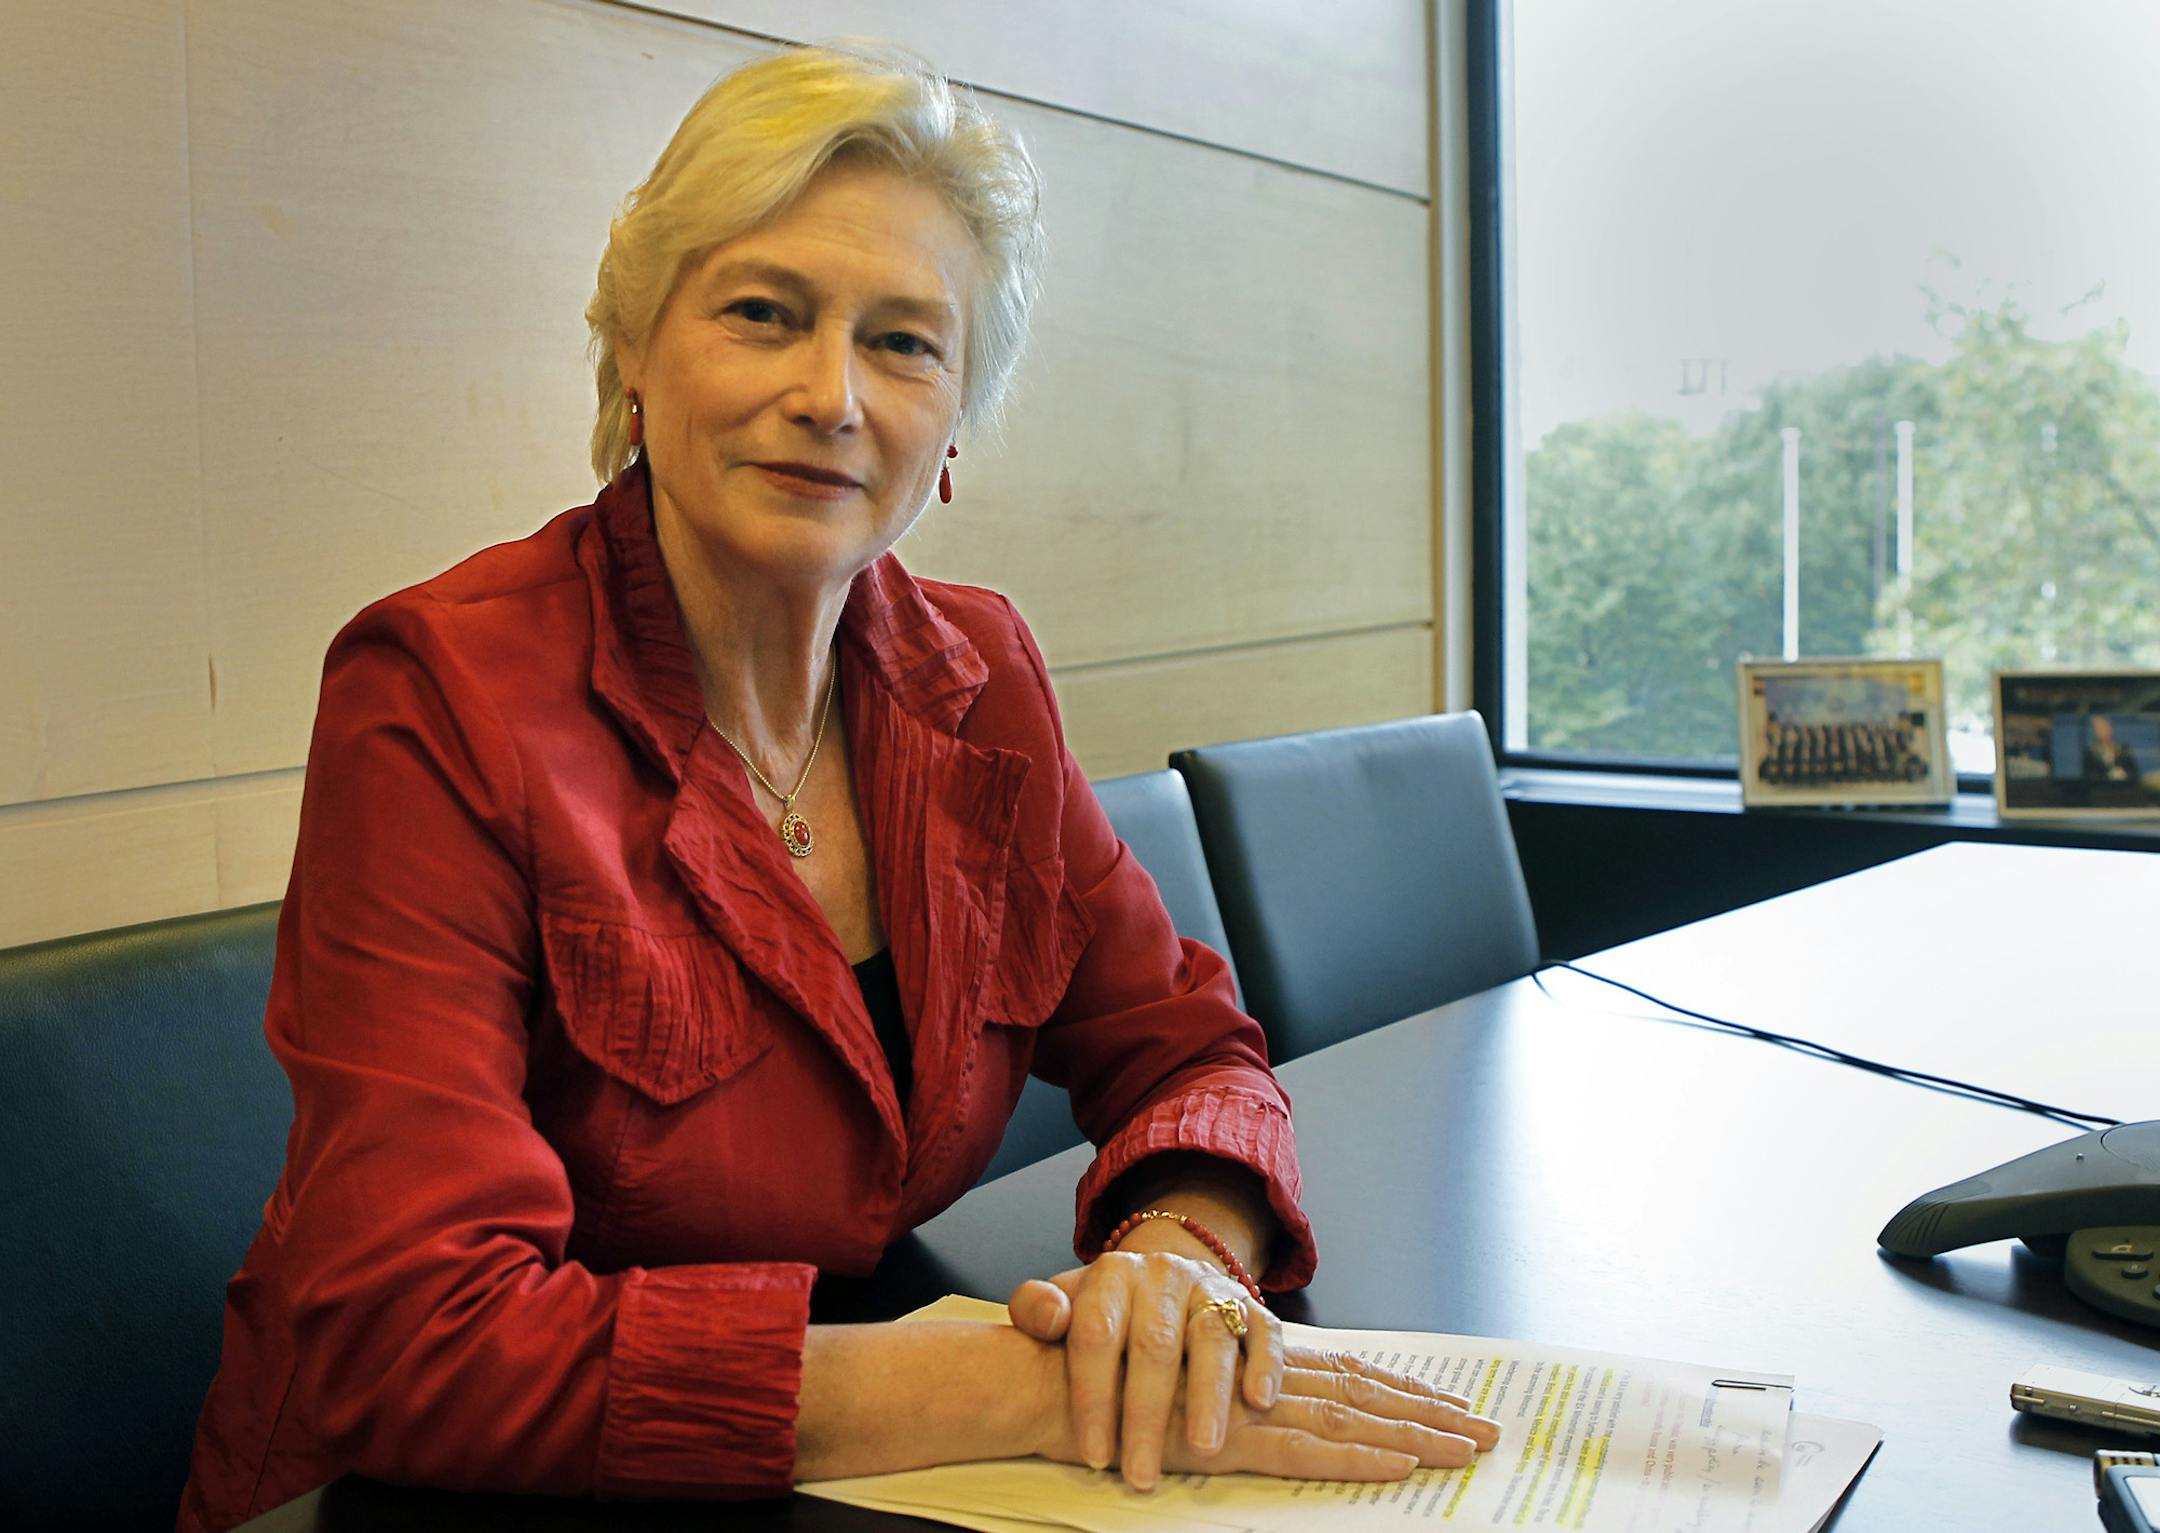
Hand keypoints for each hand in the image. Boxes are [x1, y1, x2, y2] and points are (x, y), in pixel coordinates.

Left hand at [1012, 1253, 1277, 1487]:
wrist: (1158, 1275)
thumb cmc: (1104, 1310)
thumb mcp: (1062, 1302)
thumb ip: (1037, 1309)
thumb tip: (1047, 1319)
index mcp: (1111, 1276)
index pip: (1097, 1334)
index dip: (1094, 1396)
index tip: (1093, 1454)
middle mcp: (1162, 1275)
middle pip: (1154, 1344)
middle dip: (1147, 1414)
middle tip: (1141, 1473)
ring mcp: (1208, 1286)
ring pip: (1212, 1337)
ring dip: (1209, 1395)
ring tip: (1203, 1447)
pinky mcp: (1247, 1302)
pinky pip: (1264, 1328)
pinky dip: (1264, 1365)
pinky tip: (1258, 1401)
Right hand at [1025, 1318, 1503, 1485]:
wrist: (1044, 1377)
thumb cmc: (1095, 1382)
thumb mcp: (1160, 1379)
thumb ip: (1198, 1385)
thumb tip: (1251, 1397)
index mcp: (1248, 1361)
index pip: (1339, 1375)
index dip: (1395, 1389)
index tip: (1446, 1402)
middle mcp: (1257, 1376)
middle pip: (1360, 1394)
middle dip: (1428, 1413)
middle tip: (1487, 1431)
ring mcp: (1244, 1407)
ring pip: (1348, 1420)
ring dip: (1414, 1435)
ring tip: (1467, 1451)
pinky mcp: (1227, 1440)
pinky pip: (1305, 1451)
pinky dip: (1356, 1456)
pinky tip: (1401, 1464)